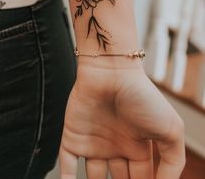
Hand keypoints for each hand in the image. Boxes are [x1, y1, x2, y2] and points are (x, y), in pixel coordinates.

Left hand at [59, 59, 184, 178]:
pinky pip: (67, 165)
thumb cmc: (142, 97)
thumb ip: (174, 163)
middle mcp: (115, 146)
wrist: (111, 72)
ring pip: (93, 177)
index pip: (141, 178)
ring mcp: (94, 142)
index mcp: (137, 146)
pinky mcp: (73, 137)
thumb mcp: (171, 129)